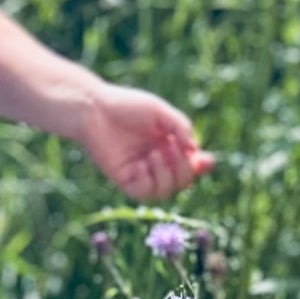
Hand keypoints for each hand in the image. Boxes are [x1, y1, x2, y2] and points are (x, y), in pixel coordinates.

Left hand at [78, 82, 213, 200]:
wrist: (93, 108)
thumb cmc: (126, 106)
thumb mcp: (160, 112)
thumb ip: (181, 127)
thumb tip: (195, 150)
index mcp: (170, 145)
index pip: (192, 164)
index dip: (202, 166)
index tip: (206, 160)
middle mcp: (157, 161)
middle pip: (182, 180)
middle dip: (184, 169)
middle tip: (172, 147)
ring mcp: (140, 171)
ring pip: (164, 191)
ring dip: (166, 176)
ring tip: (154, 154)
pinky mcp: (123, 178)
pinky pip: (142, 193)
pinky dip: (147, 182)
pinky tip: (141, 165)